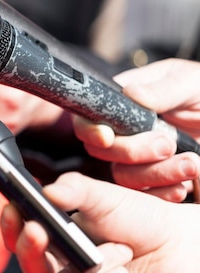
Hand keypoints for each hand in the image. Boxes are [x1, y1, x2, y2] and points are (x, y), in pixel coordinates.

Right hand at [0, 172, 199, 272]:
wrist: (176, 242)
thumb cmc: (137, 218)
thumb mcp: (102, 196)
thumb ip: (73, 189)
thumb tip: (47, 191)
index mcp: (53, 231)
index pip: (20, 231)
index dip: (10, 223)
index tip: (12, 209)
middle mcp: (60, 258)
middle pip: (29, 259)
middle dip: (28, 245)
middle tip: (37, 231)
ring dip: (73, 259)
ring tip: (102, 244)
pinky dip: (103, 269)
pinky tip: (120, 255)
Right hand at [72, 59, 199, 200]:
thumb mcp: (190, 84)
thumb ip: (162, 90)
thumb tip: (131, 93)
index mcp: (126, 101)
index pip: (90, 116)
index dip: (91, 129)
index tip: (107, 137)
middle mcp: (126, 130)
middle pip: (101, 149)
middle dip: (131, 151)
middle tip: (165, 144)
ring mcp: (140, 156)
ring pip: (122, 174)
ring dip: (153, 173)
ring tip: (189, 164)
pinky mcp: (155, 179)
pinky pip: (143, 194)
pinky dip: (162, 193)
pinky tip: (183, 184)